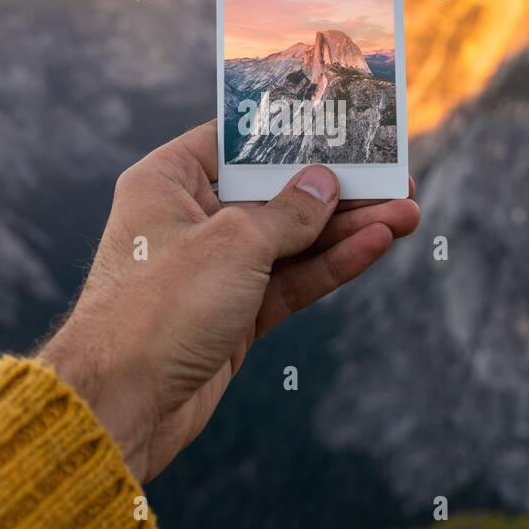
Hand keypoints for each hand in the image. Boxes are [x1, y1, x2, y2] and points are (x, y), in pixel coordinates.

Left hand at [39, 121, 418, 482]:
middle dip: (337, 187)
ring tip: (406, 210)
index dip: (291, 131)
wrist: (122, 406)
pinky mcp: (235, 315)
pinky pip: (291, 281)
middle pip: (274, 192)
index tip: (342, 122)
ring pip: (292, 240)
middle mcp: (190, 219)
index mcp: (168, 181)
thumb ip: (288, 211)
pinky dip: (332, 265)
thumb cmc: (159, 308)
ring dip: (347, 228)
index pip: (236, 140)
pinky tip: (376, 244)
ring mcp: (215, 270)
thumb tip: (325, 182)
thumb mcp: (233, 244)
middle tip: (396, 173)